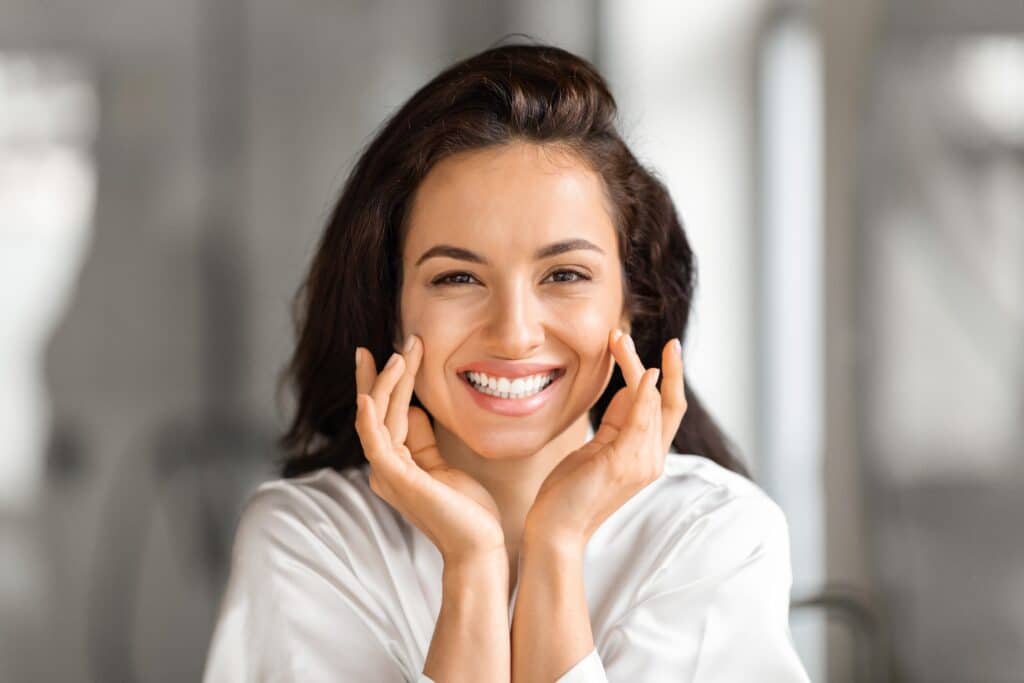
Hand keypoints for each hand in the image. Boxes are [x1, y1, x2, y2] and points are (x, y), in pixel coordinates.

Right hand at [354, 336, 505, 565]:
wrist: (480, 547)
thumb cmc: (468, 511)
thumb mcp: (444, 465)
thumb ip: (424, 439)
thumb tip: (414, 410)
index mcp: (395, 464)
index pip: (385, 414)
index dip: (385, 382)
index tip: (392, 351)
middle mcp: (384, 467)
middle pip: (377, 410)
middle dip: (383, 374)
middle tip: (395, 342)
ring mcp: (387, 474)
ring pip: (378, 418)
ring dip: (388, 383)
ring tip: (401, 354)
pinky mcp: (396, 479)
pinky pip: (376, 442)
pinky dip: (371, 417)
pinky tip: (371, 395)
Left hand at [525, 330, 687, 546]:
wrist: (555, 529)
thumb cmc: (569, 492)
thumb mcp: (596, 449)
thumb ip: (616, 423)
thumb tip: (629, 389)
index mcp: (646, 456)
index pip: (667, 411)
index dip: (670, 379)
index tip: (665, 350)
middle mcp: (651, 460)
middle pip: (672, 405)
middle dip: (672, 370)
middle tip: (663, 340)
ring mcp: (641, 463)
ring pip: (653, 402)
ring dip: (637, 365)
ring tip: (619, 338)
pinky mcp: (623, 462)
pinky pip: (641, 419)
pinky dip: (644, 392)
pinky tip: (641, 371)